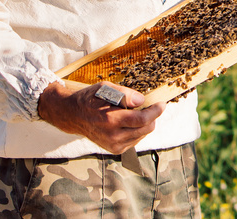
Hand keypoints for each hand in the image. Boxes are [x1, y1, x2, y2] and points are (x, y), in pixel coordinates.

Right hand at [37, 80, 164, 153]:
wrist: (73, 116)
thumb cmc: (90, 99)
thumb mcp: (105, 88)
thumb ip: (124, 94)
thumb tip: (142, 101)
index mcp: (110, 119)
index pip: (142, 119)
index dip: (155, 111)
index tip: (162, 104)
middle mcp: (112, 135)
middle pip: (146, 128)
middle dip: (152, 117)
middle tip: (150, 106)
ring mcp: (113, 145)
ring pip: (142, 134)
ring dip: (145, 124)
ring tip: (133, 114)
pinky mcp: (115, 150)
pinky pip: (135, 140)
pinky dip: (137, 131)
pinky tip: (128, 123)